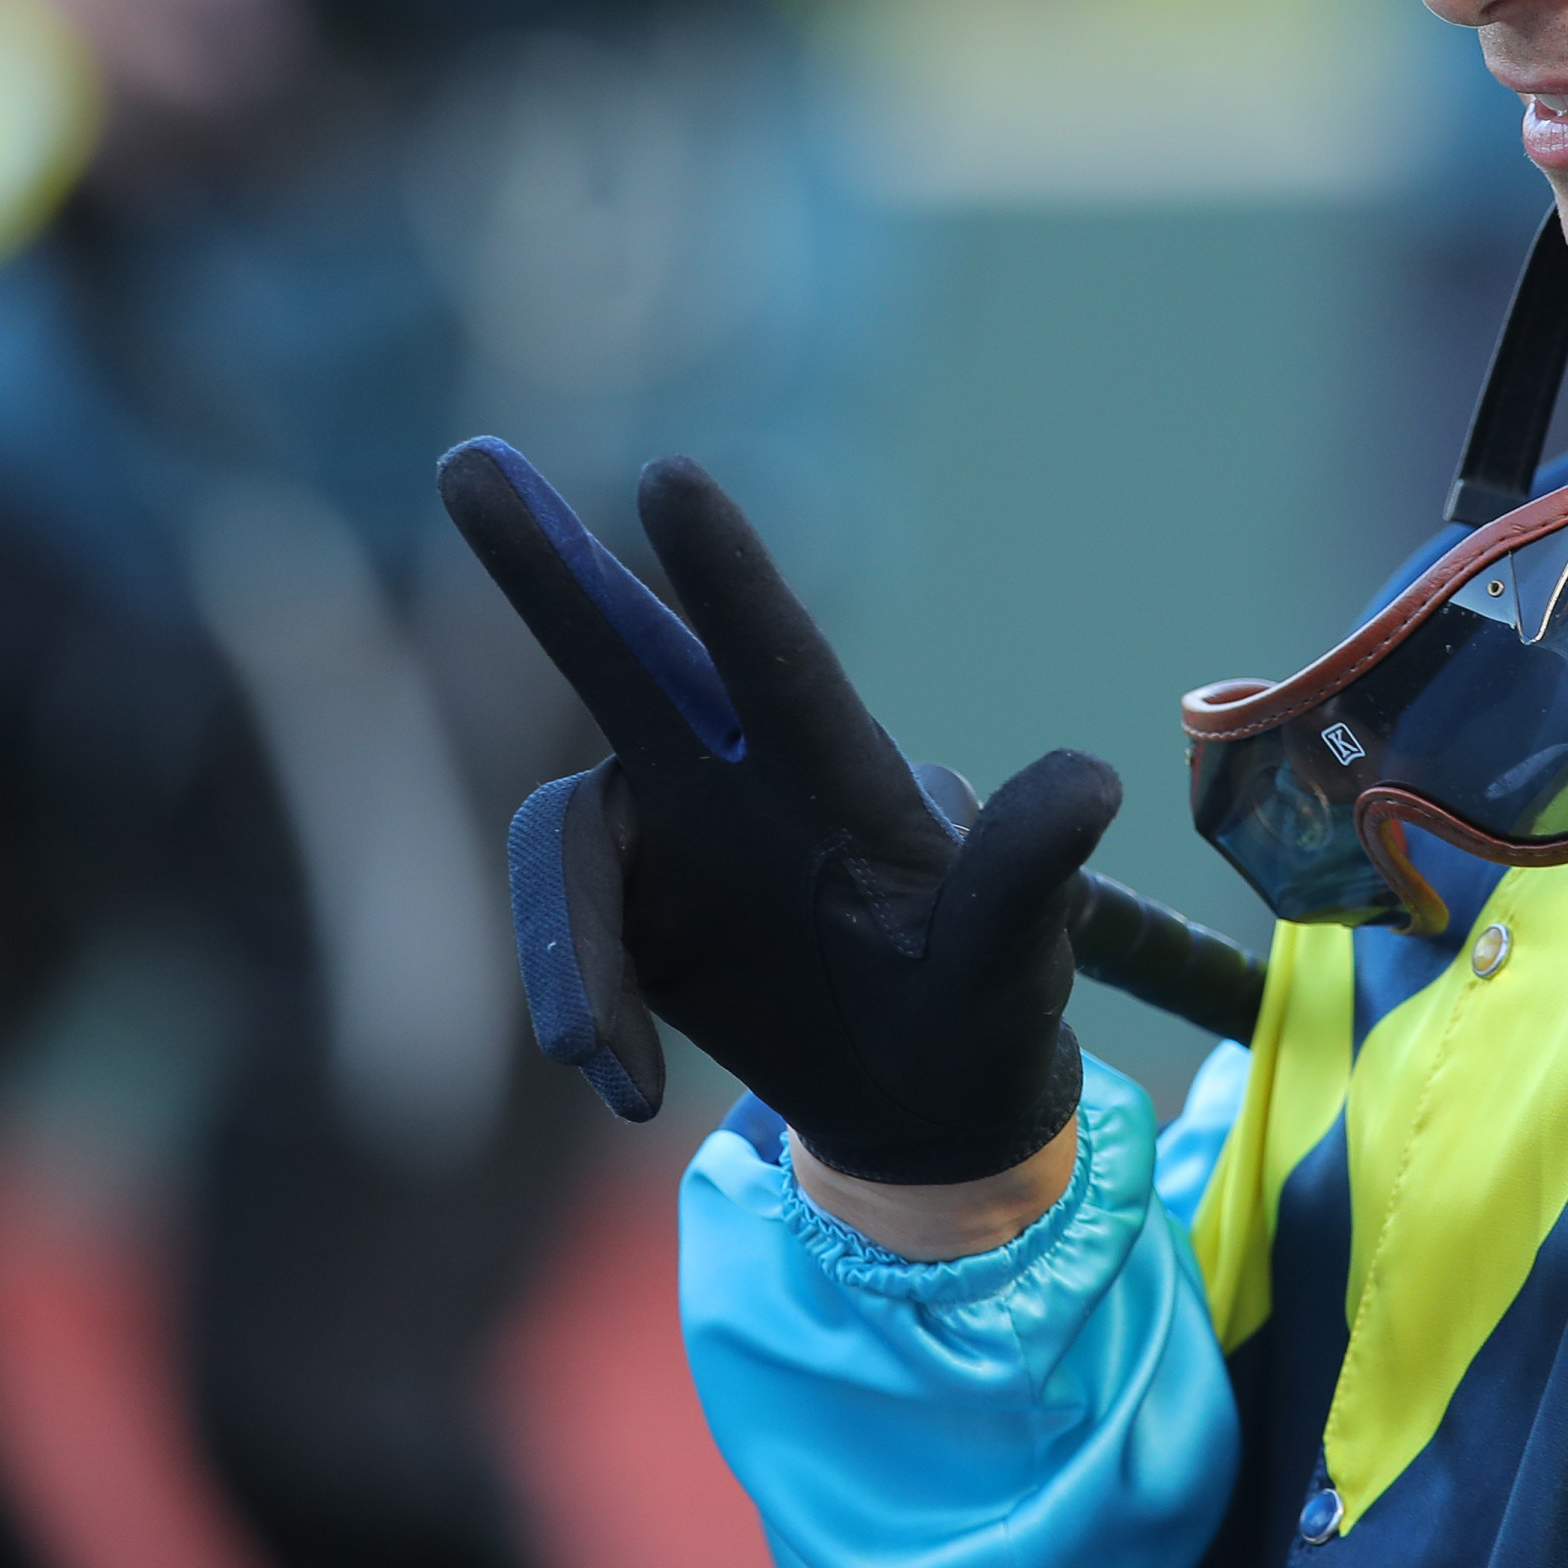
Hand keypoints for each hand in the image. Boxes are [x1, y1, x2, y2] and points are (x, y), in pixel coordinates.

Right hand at [440, 440, 1120, 1186]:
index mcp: (838, 768)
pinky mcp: (626, 906)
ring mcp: (673, 834)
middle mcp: (740, 775)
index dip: (724, 574)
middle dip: (547, 568)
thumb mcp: (1017, 952)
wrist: (921, 1105)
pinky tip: (625, 1081)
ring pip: (566, 837)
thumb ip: (1029, 871)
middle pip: (629, 658)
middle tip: (468, 462)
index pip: (773, 659)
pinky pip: (562, 929)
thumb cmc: (985, 1004)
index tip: (670, 476)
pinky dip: (577, 999)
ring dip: (570, 946)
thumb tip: (1098, 778)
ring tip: (607, 1061)